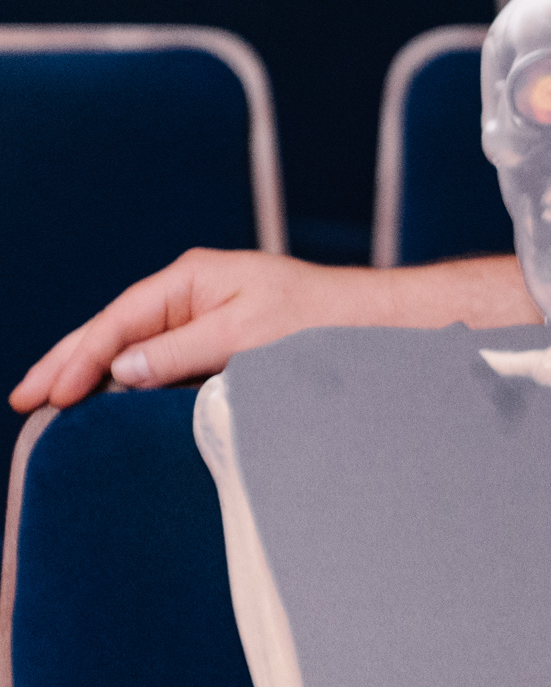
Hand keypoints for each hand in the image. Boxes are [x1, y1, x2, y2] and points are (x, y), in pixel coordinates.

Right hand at [13, 249, 408, 413]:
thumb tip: (121, 371)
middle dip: (69, 365)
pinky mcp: (223, 345)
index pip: (118, 322)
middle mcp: (192, 294)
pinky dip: (136, 385)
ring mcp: (205, 319)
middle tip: (24, 402)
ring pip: (137, 350)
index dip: (79, 359)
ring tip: (52, 407)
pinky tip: (112, 406)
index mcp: (191, 279)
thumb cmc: (322, 322)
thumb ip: (182, 353)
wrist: (378, 326)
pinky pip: (167, 365)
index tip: (48, 395)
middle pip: (115, 332)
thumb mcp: (248, 336)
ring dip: (97, 378)